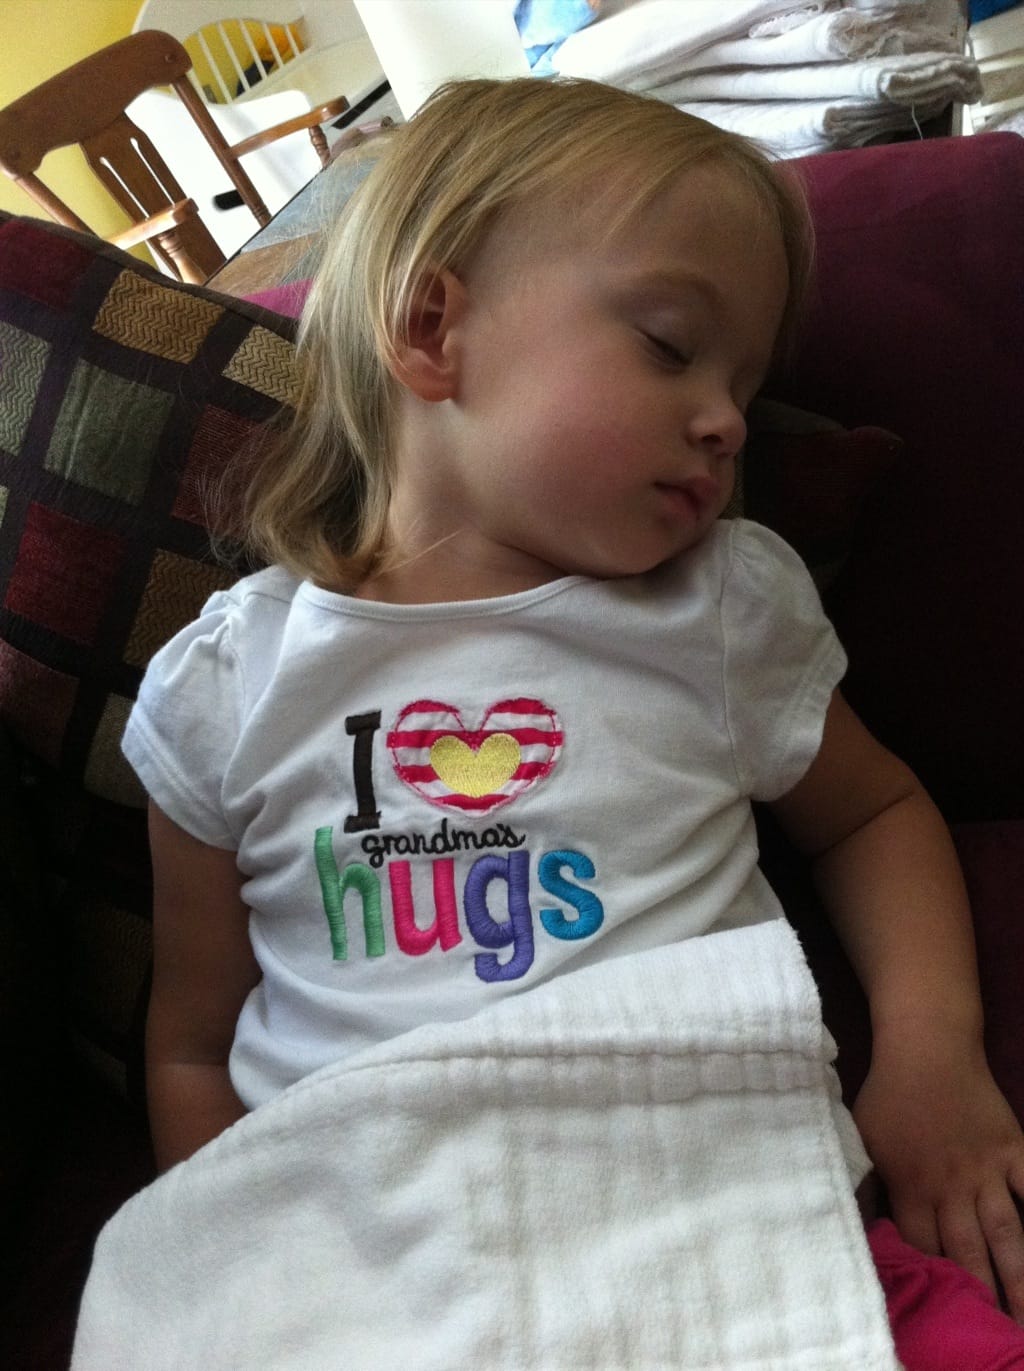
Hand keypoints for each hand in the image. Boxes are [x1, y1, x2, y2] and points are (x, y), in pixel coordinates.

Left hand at [854, 1030, 1023, 1321]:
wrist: (927, 1045)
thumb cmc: (888, 1094)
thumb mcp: (860, 1138)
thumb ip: (865, 1183)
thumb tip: (857, 1223)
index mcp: (910, 1186)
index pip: (922, 1247)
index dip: (931, 1280)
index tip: (940, 1308)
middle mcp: (951, 1185)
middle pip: (967, 1252)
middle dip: (978, 1295)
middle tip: (991, 1333)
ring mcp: (988, 1170)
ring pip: (1008, 1234)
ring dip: (1018, 1278)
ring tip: (1022, 1318)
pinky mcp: (1014, 1150)